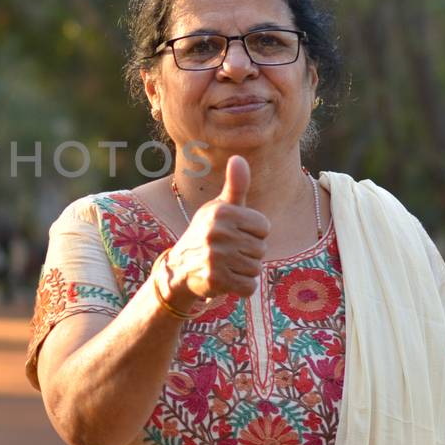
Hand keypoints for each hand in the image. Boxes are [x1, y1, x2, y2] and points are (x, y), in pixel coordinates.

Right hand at [164, 155, 269, 304]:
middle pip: (261, 249)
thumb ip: (236, 185)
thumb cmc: (208, 232)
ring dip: (245, 270)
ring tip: (227, 264)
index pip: (264, 227)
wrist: (180, 266)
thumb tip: (239, 157)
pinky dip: (241, 287)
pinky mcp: (215, 279)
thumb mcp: (220, 207)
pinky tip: (227, 279)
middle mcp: (216, 232)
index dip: (254, 233)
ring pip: (255, 268)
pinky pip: (248, 287)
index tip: (236, 233)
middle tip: (229, 252)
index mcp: (221, 212)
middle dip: (249, 253)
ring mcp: (215, 257)